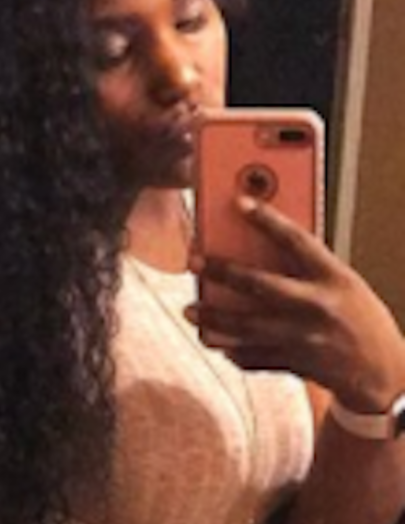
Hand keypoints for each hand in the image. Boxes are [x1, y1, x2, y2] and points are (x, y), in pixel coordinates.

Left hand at [188, 196, 404, 411]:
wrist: (385, 373)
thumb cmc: (360, 320)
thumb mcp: (344, 285)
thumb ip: (307, 269)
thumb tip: (256, 249)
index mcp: (334, 279)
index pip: (297, 241)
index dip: (267, 219)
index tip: (238, 202)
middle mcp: (319, 306)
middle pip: (261, 285)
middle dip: (222, 272)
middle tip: (193, 261)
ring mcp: (306, 338)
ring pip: (247, 327)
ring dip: (213, 319)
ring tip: (190, 310)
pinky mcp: (295, 364)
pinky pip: (253, 357)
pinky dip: (232, 350)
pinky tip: (215, 341)